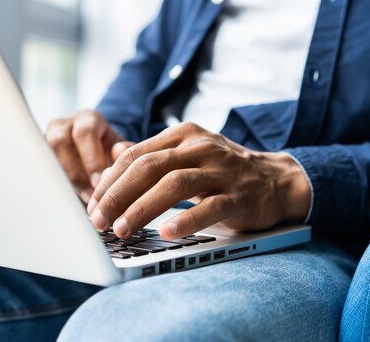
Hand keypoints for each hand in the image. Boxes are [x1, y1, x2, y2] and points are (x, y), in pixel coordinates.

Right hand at [45, 110, 134, 202]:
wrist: (99, 151)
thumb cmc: (111, 150)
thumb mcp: (123, 148)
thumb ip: (127, 150)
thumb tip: (119, 152)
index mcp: (88, 119)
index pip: (85, 133)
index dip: (91, 159)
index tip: (99, 182)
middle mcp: (64, 125)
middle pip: (59, 142)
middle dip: (74, 172)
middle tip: (90, 195)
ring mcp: (48, 139)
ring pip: (47, 158)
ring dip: (65, 182)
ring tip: (83, 200)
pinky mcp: (41, 156)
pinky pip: (43, 171)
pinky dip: (58, 186)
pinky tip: (72, 200)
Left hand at [87, 122, 310, 238]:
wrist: (277, 180)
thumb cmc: (223, 170)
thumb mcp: (187, 155)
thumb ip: (152, 155)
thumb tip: (112, 159)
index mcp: (183, 135)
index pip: (136, 155)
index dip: (110, 181)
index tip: (92, 205)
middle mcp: (200, 147)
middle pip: (149, 167)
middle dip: (118, 195)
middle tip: (98, 220)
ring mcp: (221, 170)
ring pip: (175, 184)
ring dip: (143, 208)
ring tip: (122, 230)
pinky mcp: (239, 196)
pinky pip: (210, 206)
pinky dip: (187, 219)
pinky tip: (168, 233)